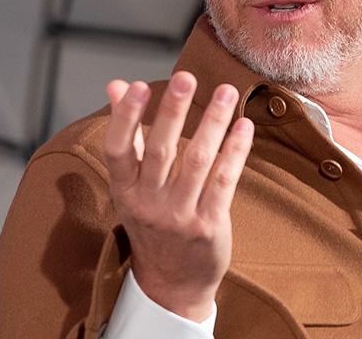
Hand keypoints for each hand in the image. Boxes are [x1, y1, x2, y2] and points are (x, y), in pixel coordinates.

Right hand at [101, 72, 253, 321]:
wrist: (172, 284)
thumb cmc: (152, 222)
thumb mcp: (130, 185)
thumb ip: (128, 133)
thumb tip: (116, 85)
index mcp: (125, 190)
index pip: (118, 150)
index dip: (126, 117)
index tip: (137, 85)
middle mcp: (148, 203)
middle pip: (161, 151)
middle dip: (173, 111)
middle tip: (185, 77)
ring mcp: (179, 216)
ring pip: (197, 162)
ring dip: (213, 123)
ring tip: (227, 92)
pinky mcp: (209, 225)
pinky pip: (225, 182)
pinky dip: (235, 152)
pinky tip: (244, 126)